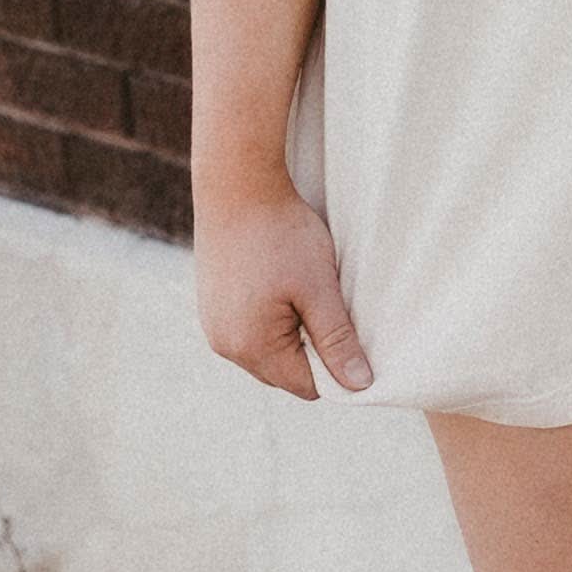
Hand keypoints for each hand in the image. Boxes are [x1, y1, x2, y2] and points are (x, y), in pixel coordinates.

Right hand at [191, 173, 373, 399]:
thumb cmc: (281, 234)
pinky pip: (249, 330)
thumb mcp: (319, 288)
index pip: (306, 387)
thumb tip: (360, 385)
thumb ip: (338, 340)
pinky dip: (270, 318)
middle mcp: (224, 345)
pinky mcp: (211, 306)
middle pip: (284, 373)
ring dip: (291, 333)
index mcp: (251, 347)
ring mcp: (213, 325)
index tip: (348, 331)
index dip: (335, 367)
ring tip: (302, 291)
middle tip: (326, 305)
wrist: (236, 185)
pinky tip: (281, 284)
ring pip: (266, 352)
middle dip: (311, 349)